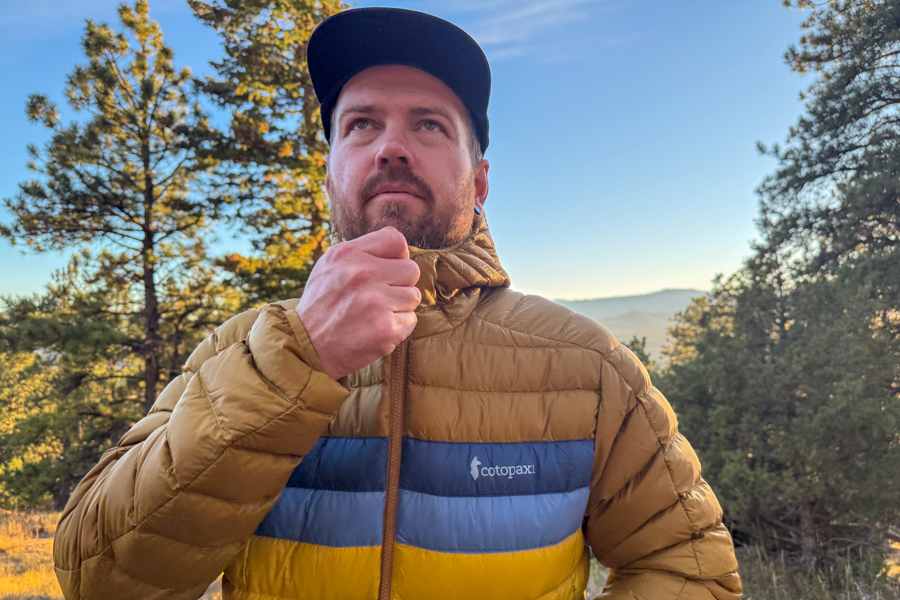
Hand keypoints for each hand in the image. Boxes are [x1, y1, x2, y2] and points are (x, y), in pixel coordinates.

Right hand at [295, 227, 420, 379]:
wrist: (307, 346)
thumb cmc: (323, 302)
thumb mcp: (330, 264)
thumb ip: (363, 248)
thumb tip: (397, 240)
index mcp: (348, 255)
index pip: (396, 241)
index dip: (398, 256)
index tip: (388, 270)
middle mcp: (362, 276)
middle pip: (411, 270)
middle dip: (400, 283)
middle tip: (380, 296)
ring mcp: (376, 304)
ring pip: (413, 297)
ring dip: (399, 306)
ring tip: (375, 313)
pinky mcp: (385, 330)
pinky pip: (411, 320)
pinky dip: (398, 327)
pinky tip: (375, 329)